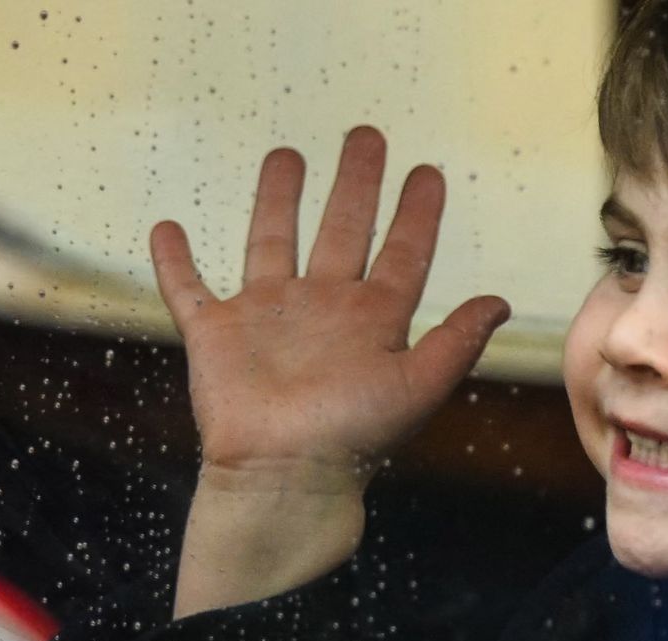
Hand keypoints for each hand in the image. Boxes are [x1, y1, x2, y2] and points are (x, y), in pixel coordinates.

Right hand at [152, 125, 510, 494]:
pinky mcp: (216, 335)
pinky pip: (189, 289)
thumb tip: (500, 301)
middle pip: (342, 230)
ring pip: (272, 242)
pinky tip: (167, 227)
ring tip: (287, 155)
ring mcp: (267, 319)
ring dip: (278, 200)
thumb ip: (457, 342)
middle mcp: (322, 311)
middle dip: (355, 184)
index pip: (403, 253)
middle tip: (366, 136)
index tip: (428, 173)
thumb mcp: (418, 386)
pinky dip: (175, 261)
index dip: (417, 214)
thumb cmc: (352, 440)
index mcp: (372, 321)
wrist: (283, 476)